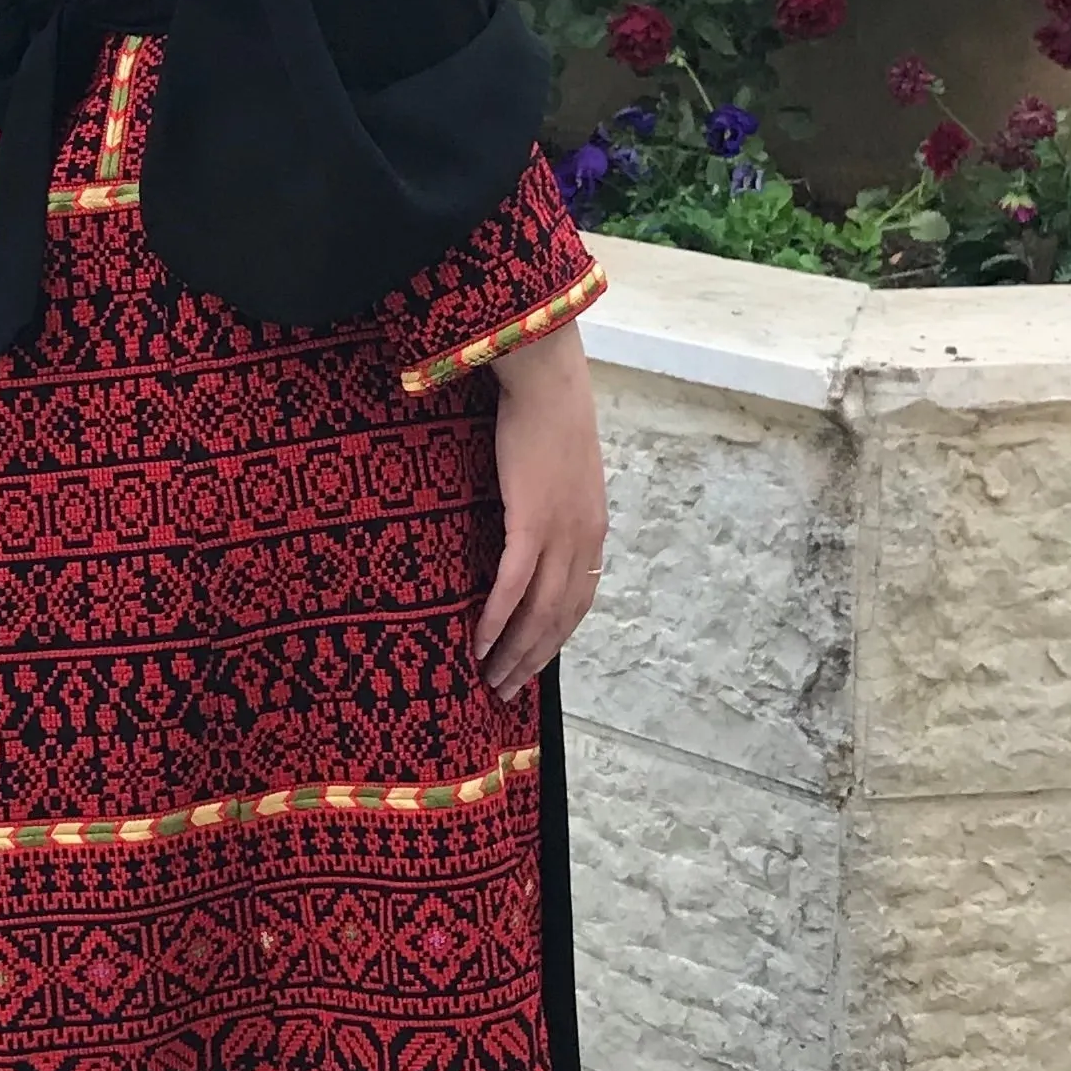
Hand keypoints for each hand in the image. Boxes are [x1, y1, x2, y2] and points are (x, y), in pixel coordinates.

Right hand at [472, 328, 605, 704]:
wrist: (548, 380)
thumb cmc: (546, 418)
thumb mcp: (559, 472)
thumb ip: (551, 507)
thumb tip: (527, 530)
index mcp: (593, 532)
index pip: (577, 603)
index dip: (553, 641)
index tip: (530, 667)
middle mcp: (584, 541)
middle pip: (560, 619)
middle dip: (532, 660)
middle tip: (504, 691)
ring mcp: (560, 533)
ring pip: (538, 611)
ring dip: (512, 650)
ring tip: (488, 677)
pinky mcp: (531, 521)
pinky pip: (512, 584)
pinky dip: (495, 618)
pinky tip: (477, 642)